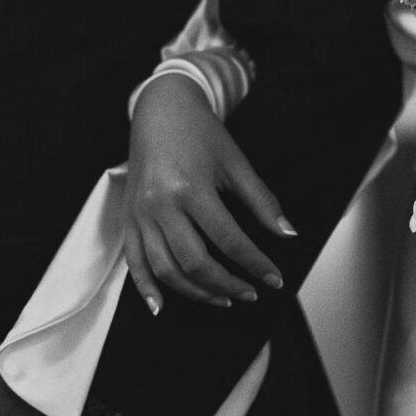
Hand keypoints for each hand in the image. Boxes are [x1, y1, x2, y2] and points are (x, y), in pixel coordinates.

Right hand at [124, 72, 294, 308]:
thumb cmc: (200, 132)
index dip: (256, 264)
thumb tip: (288, 233)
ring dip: (195, 292)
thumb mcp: (235, 161)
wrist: (161, 108)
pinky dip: (146, 288)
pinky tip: (162, 306)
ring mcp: (140, 214)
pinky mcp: (128, 219)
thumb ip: (261, 200)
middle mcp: (161, 205)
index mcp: (191, 188)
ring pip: (166, 269)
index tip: (274, 279)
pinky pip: (133, 262)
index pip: (229, 240)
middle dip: (227, 285)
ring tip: (222, 299)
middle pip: (195, 262)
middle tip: (250, 293)